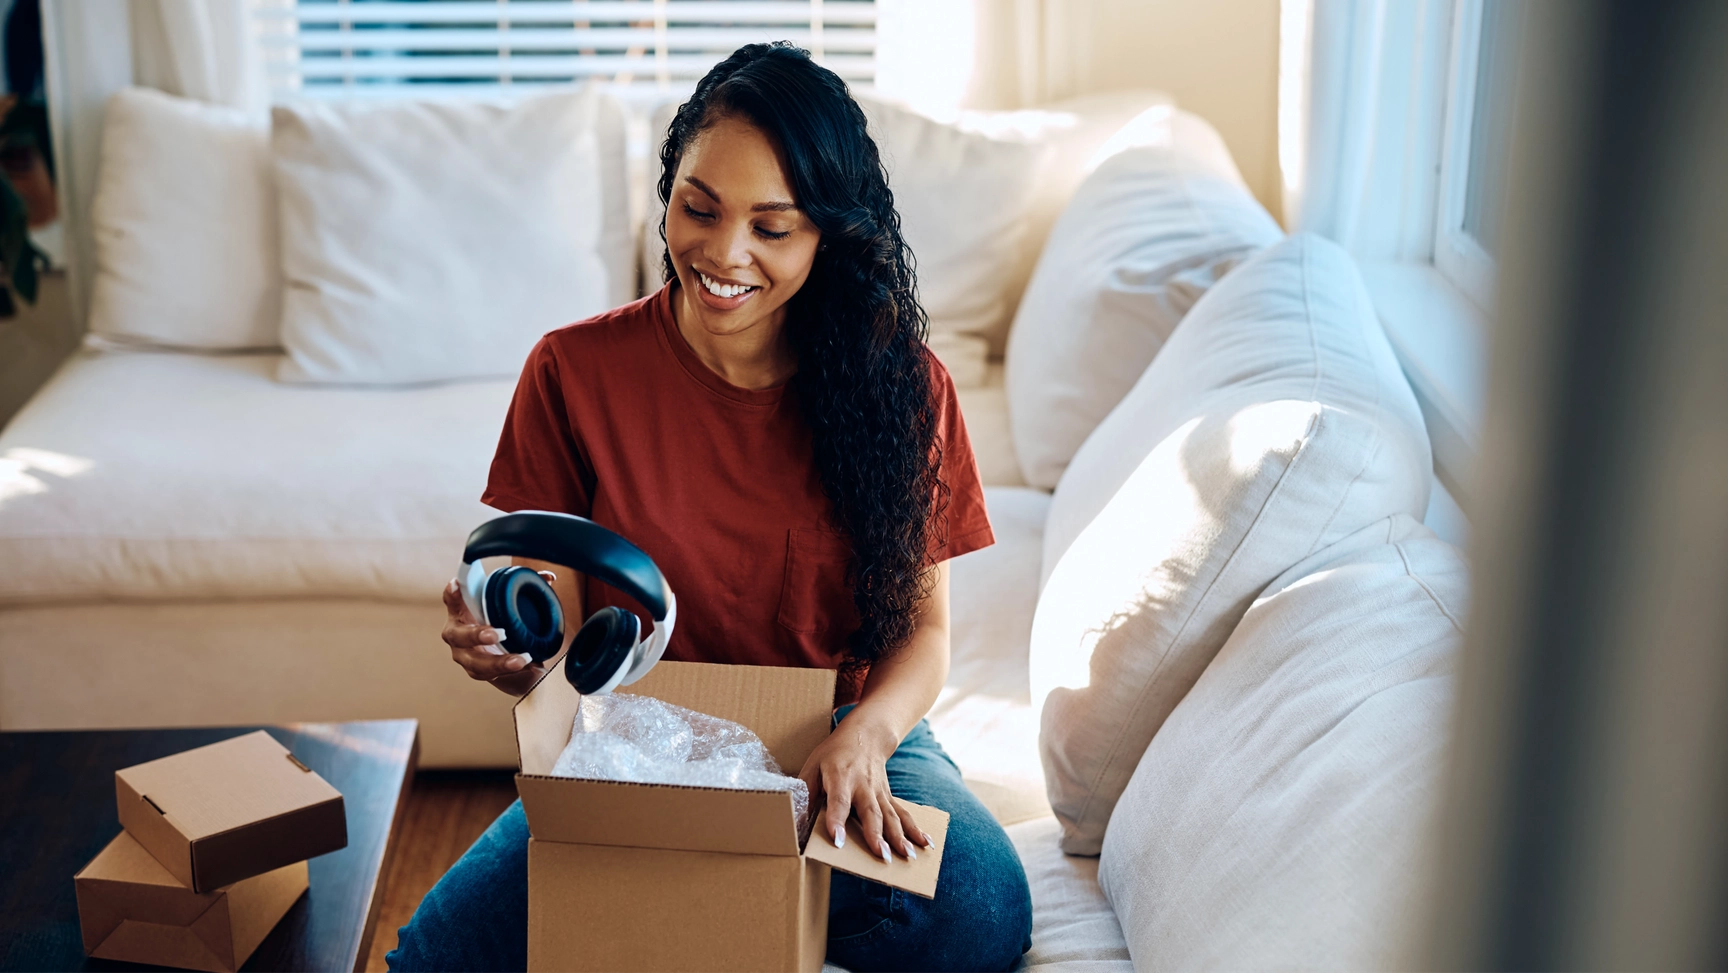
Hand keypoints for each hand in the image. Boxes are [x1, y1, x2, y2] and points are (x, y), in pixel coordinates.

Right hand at [440, 575, 550, 690]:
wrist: (504, 651)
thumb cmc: (501, 619)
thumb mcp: (510, 604)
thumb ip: (527, 587)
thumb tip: (549, 577)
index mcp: (462, 611)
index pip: (452, 600)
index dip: (453, 593)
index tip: (458, 585)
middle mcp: (457, 632)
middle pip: (458, 634)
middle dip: (476, 635)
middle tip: (499, 634)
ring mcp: (464, 654)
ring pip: (474, 662)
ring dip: (497, 662)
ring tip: (520, 660)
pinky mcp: (476, 671)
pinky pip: (489, 674)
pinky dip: (508, 671)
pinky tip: (527, 667)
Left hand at [797, 713, 933, 862]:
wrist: (866, 734)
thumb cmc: (834, 753)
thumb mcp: (813, 765)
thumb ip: (806, 790)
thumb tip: (794, 818)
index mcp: (840, 778)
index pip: (838, 801)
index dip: (837, 820)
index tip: (838, 840)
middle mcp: (863, 786)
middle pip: (871, 812)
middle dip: (876, 835)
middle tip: (881, 856)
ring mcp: (880, 792)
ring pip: (891, 816)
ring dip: (900, 837)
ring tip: (907, 857)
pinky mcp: (889, 797)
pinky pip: (904, 814)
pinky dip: (916, 829)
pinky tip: (926, 844)